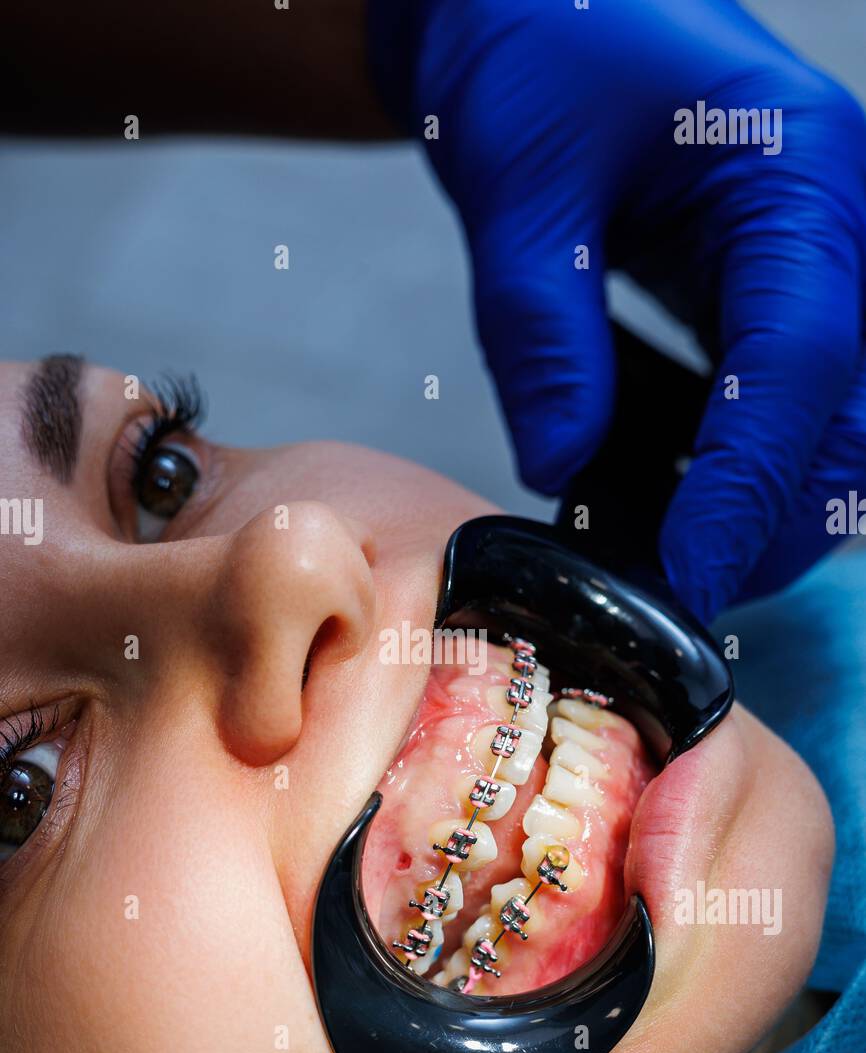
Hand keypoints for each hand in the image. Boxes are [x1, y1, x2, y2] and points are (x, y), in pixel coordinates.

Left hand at [369, 0, 865, 618]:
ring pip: (823, 436)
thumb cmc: (531, 53)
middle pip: (842, 423)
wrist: (527, 6)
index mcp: (798, 174)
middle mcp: (835, 228)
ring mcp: (814, 268)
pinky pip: (775, 415)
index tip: (686, 581)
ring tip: (635, 547)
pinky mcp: (771, 301)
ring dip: (741, 510)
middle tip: (654, 587)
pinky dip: (715, 471)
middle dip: (758, 522)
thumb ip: (545, 330)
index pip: (802, 364)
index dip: (745, 488)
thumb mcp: (521, 183)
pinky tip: (633, 489)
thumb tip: (563, 467)